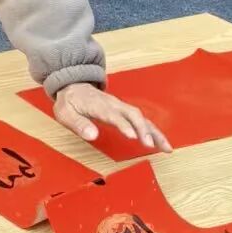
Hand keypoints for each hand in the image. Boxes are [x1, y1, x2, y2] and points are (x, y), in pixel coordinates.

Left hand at [53, 82, 170, 152]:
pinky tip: (162, 143)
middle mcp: (113, 105)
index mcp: (98, 105)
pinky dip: (153, 131)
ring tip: (166, 148)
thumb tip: (92, 135)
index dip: (123, 125)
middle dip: (144, 130)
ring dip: (154, 132)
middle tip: (152, 146)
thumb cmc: (69, 102)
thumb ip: (78, 124)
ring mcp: (120, 106)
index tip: (133, 137)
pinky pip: (142, 120)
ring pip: (141, 117)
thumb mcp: (65, 113)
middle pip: (133, 115)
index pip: (113, 115)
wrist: (73, 85)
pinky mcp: (124, 110)